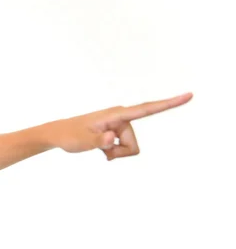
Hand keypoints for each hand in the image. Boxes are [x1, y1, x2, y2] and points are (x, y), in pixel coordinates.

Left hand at [51, 92, 192, 159]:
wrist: (59, 134)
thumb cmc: (70, 136)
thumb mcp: (83, 142)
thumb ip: (99, 141)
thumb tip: (112, 139)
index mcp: (117, 114)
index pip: (146, 109)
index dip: (168, 104)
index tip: (189, 95)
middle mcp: (121, 117)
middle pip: (134, 144)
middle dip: (121, 153)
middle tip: (102, 151)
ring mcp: (119, 125)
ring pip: (130, 148)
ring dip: (117, 153)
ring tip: (100, 148)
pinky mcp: (116, 131)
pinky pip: (124, 148)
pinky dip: (114, 153)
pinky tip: (102, 149)